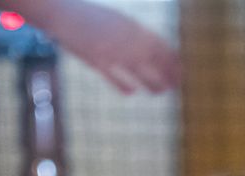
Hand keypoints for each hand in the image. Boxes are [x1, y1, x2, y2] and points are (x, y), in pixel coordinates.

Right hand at [45, 0, 179, 93]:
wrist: (64, 13)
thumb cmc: (92, 16)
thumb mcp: (118, 21)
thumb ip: (133, 34)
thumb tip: (151, 47)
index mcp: (134, 29)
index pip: (162, 48)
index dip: (173, 62)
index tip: (180, 71)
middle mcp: (127, 41)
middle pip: (156, 63)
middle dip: (168, 76)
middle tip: (173, 86)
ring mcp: (112, 53)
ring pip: (140, 74)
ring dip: (153, 85)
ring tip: (158, 92)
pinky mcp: (96, 63)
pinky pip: (115, 78)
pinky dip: (125, 87)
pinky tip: (131, 92)